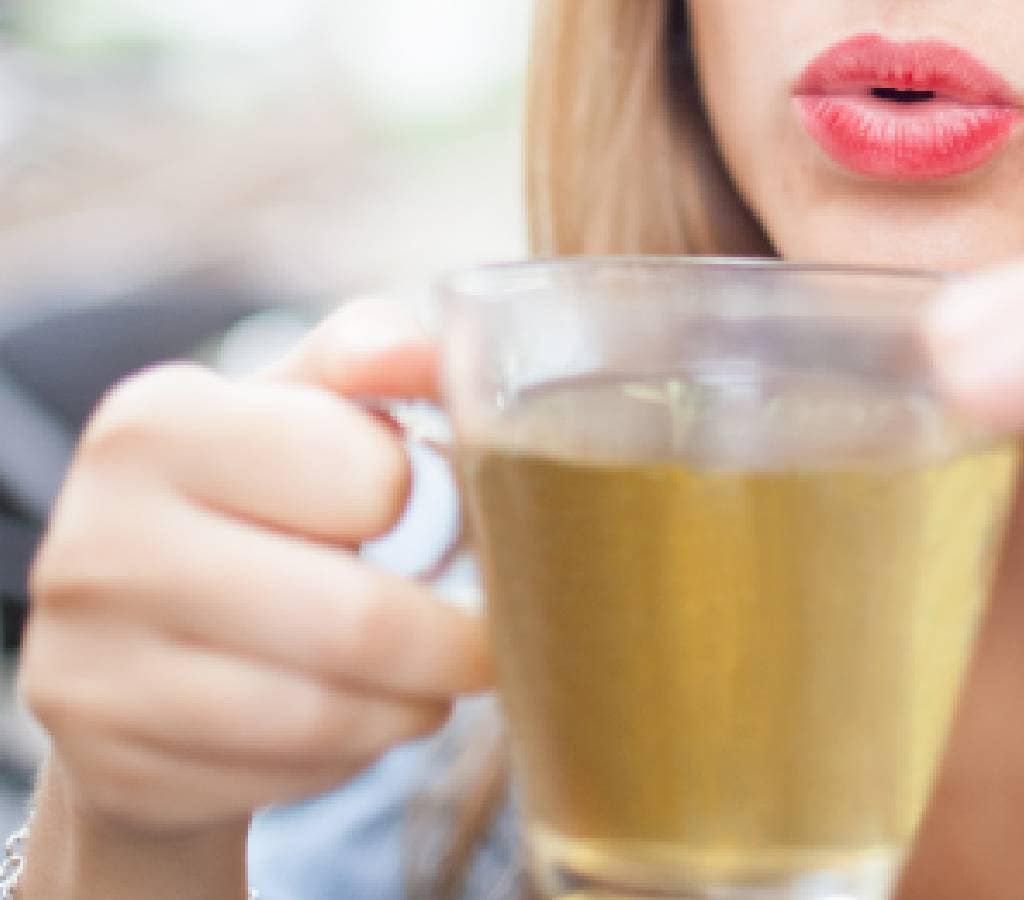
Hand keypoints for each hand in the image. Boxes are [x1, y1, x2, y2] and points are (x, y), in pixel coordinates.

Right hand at [19, 301, 492, 835]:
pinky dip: (350, 757)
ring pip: (327, 718)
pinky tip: (348, 720)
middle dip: (455, 644)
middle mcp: (97, 540)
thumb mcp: (304, 408)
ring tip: (425, 681)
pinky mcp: (108, 765)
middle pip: (357, 623)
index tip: (435, 514)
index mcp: (156, 422)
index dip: (429, 504)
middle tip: (488, 643)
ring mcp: (85, 665)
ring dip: (411, 707)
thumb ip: (375, 358)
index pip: (373, 478)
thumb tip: (435, 349)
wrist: (140, 636)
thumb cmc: (259, 500)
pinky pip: (285, 779)